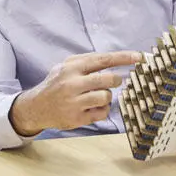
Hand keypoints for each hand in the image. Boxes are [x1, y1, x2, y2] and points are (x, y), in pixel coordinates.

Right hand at [10, 51, 141, 135]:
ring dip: (106, 96)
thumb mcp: (65, 67)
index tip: (139, 57)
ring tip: (96, 96)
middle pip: (108, 79)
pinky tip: (91, 108)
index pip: (103, 59)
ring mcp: (74, 102)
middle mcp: (72, 84)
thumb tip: (115, 58)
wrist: (36, 107)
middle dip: (115, 80)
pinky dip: (102, 110)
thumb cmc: (56, 84)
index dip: (123, 58)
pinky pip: (102, 113)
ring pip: (106, 97)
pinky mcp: (76, 118)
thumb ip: (87, 62)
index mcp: (71, 68)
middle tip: (113, 81)